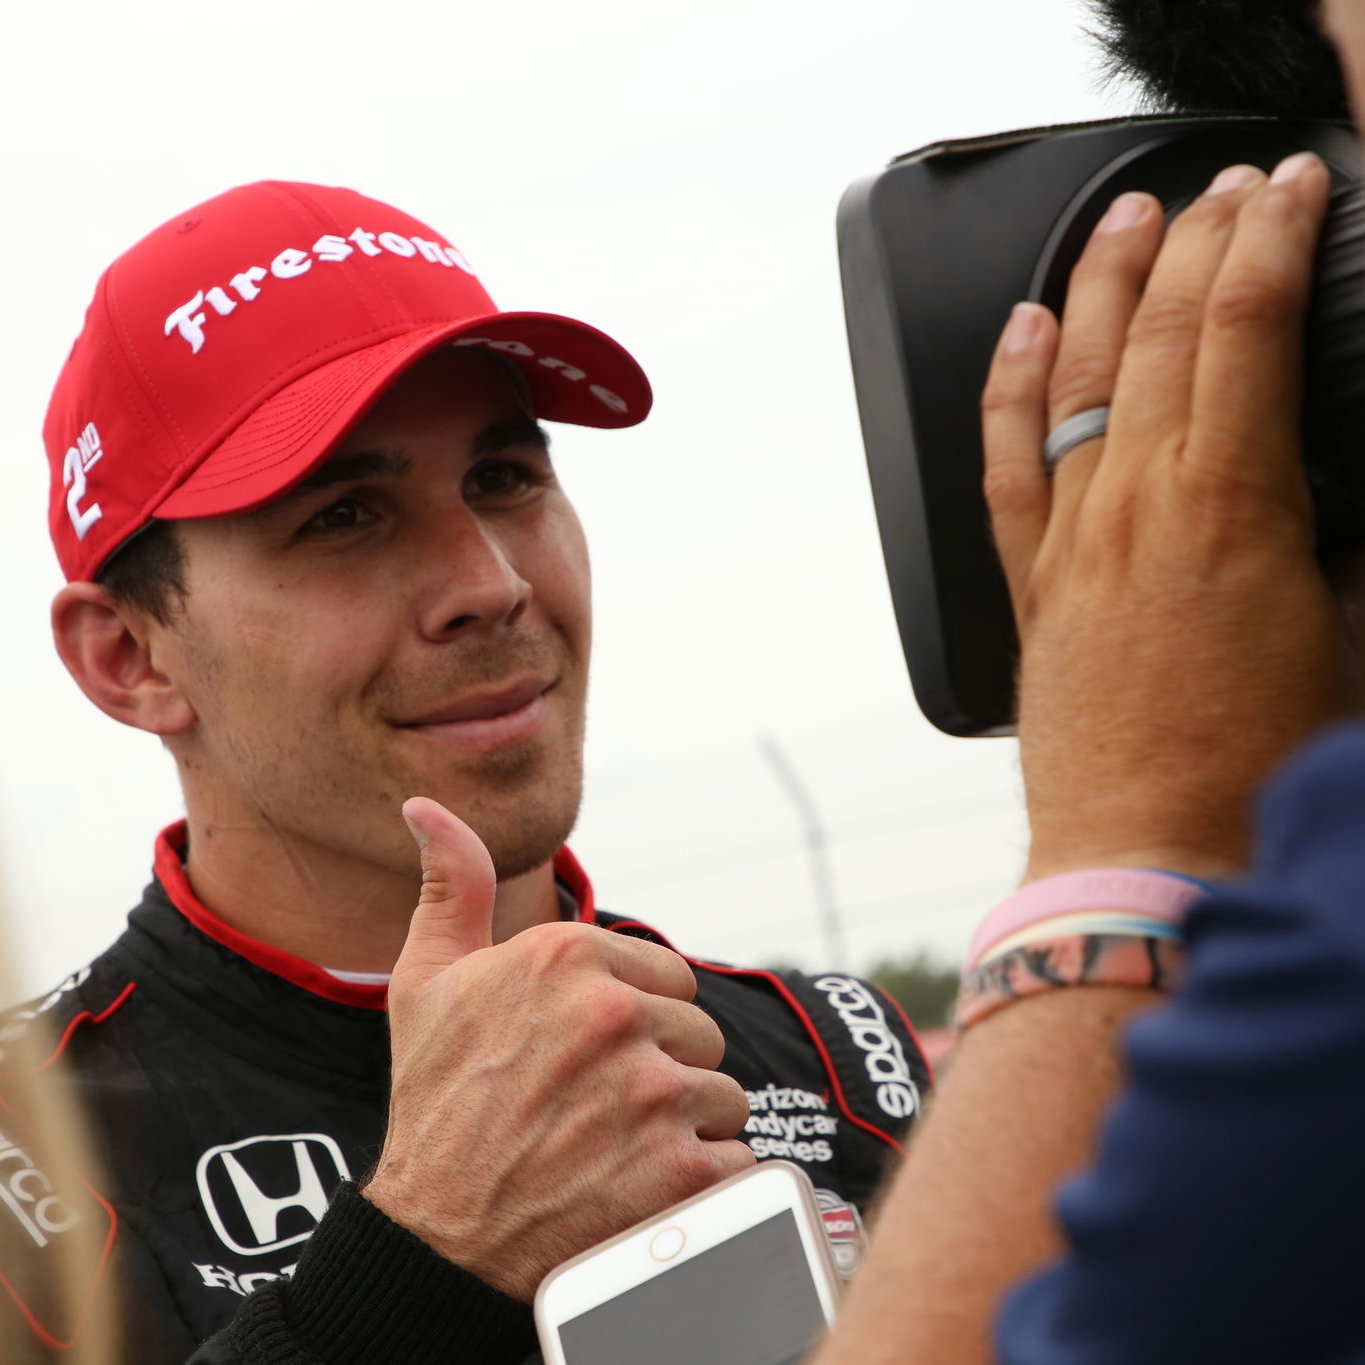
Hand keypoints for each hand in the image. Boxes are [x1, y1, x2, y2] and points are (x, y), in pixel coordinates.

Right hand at [362, 797, 753, 1300]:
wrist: (435, 1239)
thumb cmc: (435, 1101)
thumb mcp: (428, 979)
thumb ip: (452, 883)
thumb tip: (426, 807)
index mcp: (566, 956)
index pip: (664, 975)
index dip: (631, 1019)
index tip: (585, 1058)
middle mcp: (614, 1015)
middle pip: (696, 1032)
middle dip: (661, 1069)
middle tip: (598, 1108)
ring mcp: (651, 1093)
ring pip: (721, 1093)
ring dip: (684, 1125)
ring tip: (615, 1150)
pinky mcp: (680, 1169)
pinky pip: (735, 1157)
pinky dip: (702, 1181)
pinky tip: (640, 1189)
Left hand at [981, 155, 1348, 882]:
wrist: (1145, 851)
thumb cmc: (1250, 768)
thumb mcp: (1347, 641)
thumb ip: (1348, 546)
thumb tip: (1340, 491)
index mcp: (1234, 507)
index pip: (1248, 330)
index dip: (1267, 243)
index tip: (1283, 191)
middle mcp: (1139, 506)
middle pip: (1161, 333)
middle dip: (1196, 238)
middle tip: (1221, 186)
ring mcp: (1072, 541)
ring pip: (1074, 379)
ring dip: (1098, 286)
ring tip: (1120, 220)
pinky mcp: (1029, 584)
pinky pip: (1004, 464)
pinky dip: (1005, 389)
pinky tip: (1014, 333)